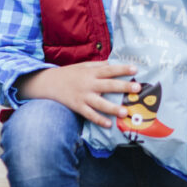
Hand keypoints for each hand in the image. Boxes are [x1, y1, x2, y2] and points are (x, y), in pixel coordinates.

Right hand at [15, 61, 140, 127]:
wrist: (49, 83)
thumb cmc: (70, 73)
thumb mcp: (83, 66)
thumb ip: (99, 65)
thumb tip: (114, 62)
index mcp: (91, 72)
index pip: (109, 69)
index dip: (122, 69)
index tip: (135, 69)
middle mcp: (88, 84)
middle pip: (108, 85)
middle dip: (123, 87)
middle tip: (137, 88)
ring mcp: (83, 96)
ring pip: (99, 103)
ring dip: (112, 108)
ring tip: (125, 111)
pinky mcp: (77, 106)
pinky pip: (89, 114)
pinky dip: (98, 120)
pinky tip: (109, 124)